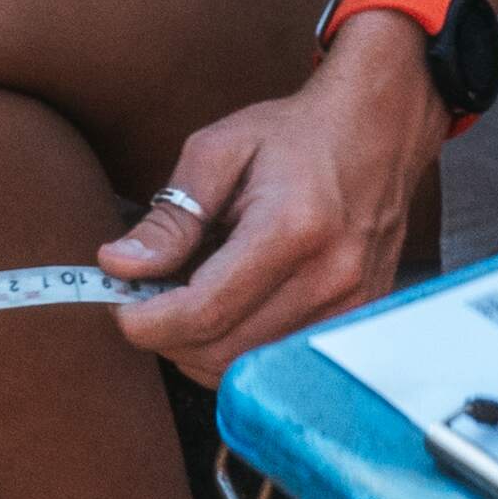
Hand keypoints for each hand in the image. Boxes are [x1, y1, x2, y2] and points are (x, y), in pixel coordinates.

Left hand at [105, 21, 435, 374]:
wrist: (379, 130)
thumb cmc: (297, 136)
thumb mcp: (218, 151)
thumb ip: (170, 216)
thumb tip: (119, 265)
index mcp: (291, 230)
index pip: (204, 311)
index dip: (147, 322)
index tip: (118, 305)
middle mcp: (330, 278)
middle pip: (222, 352)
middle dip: (166, 337)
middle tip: (145, 301)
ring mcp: (351, 306)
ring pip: (249, 368)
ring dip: (199, 348)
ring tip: (185, 301)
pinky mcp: (357, 320)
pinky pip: (279, 363)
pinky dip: (238, 350)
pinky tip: (227, 311)